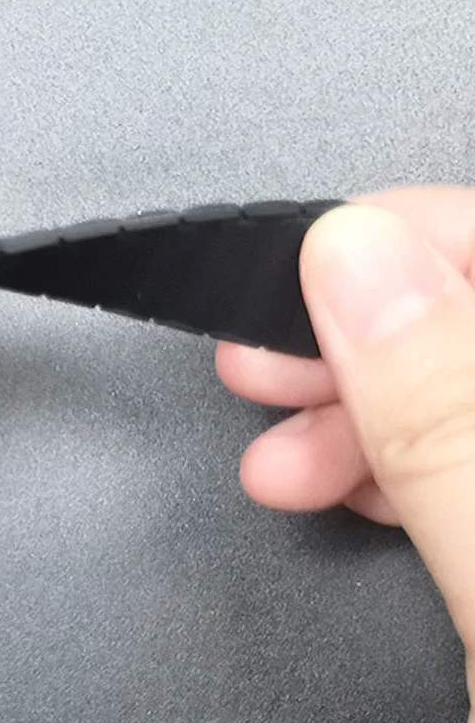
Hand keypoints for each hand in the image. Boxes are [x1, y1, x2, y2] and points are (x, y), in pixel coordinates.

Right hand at [216, 184, 474, 722]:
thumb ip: (460, 427)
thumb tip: (361, 265)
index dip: (430, 241)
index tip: (308, 279)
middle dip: (373, 328)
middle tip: (267, 365)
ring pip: (472, 393)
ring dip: (361, 403)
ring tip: (276, 444)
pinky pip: (462, 460)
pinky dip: (383, 462)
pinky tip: (327, 481)